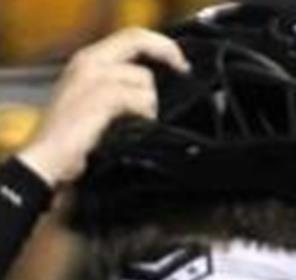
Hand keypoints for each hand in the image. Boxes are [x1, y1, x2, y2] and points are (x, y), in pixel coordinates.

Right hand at [18, 27, 189, 187]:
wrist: (47, 159)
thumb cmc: (68, 142)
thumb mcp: (90, 106)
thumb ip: (115, 92)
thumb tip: (148, 94)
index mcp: (86, 62)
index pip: (128, 38)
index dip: (158, 44)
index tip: (177, 60)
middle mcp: (89, 62)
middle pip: (138, 40)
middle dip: (167, 52)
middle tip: (183, 69)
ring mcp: (94, 78)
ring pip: (144, 79)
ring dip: (148, 105)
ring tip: (135, 125)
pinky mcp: (102, 98)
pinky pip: (139, 99)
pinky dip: (144, 115)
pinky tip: (133, 129)